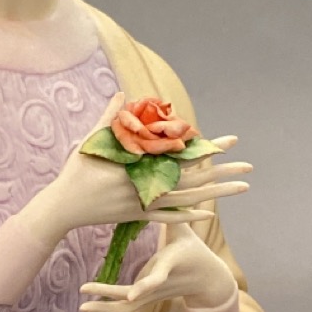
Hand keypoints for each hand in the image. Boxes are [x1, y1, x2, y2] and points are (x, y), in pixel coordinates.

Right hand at [30, 93, 251, 242]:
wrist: (62, 208)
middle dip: (223, 171)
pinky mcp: (138, 216)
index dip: (208, 147)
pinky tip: (209, 213)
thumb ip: (109, 118)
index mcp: (139, 165)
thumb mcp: (91, 141)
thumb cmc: (75, 172)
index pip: (182, 154)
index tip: (231, 141)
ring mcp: (144, 203)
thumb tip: (121, 93)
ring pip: (189, 200)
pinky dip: (190, 216)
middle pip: (194, 178)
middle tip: (250, 166)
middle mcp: (147, 186)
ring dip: (217, 193)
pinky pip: (169, 218)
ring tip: (242, 188)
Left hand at [80, 222, 237, 311]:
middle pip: (133, 300)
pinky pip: (125, 311)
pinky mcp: (147, 300)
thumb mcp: (183, 228)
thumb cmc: (193, 248)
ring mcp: (152, 296)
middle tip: (84, 294)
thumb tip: (162, 187)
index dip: (146, 285)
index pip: (158, 278)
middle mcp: (158, 285)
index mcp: (168, 265)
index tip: (133, 294)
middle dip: (109, 300)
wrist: (207, 279)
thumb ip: (171, 210)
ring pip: (127, 310)